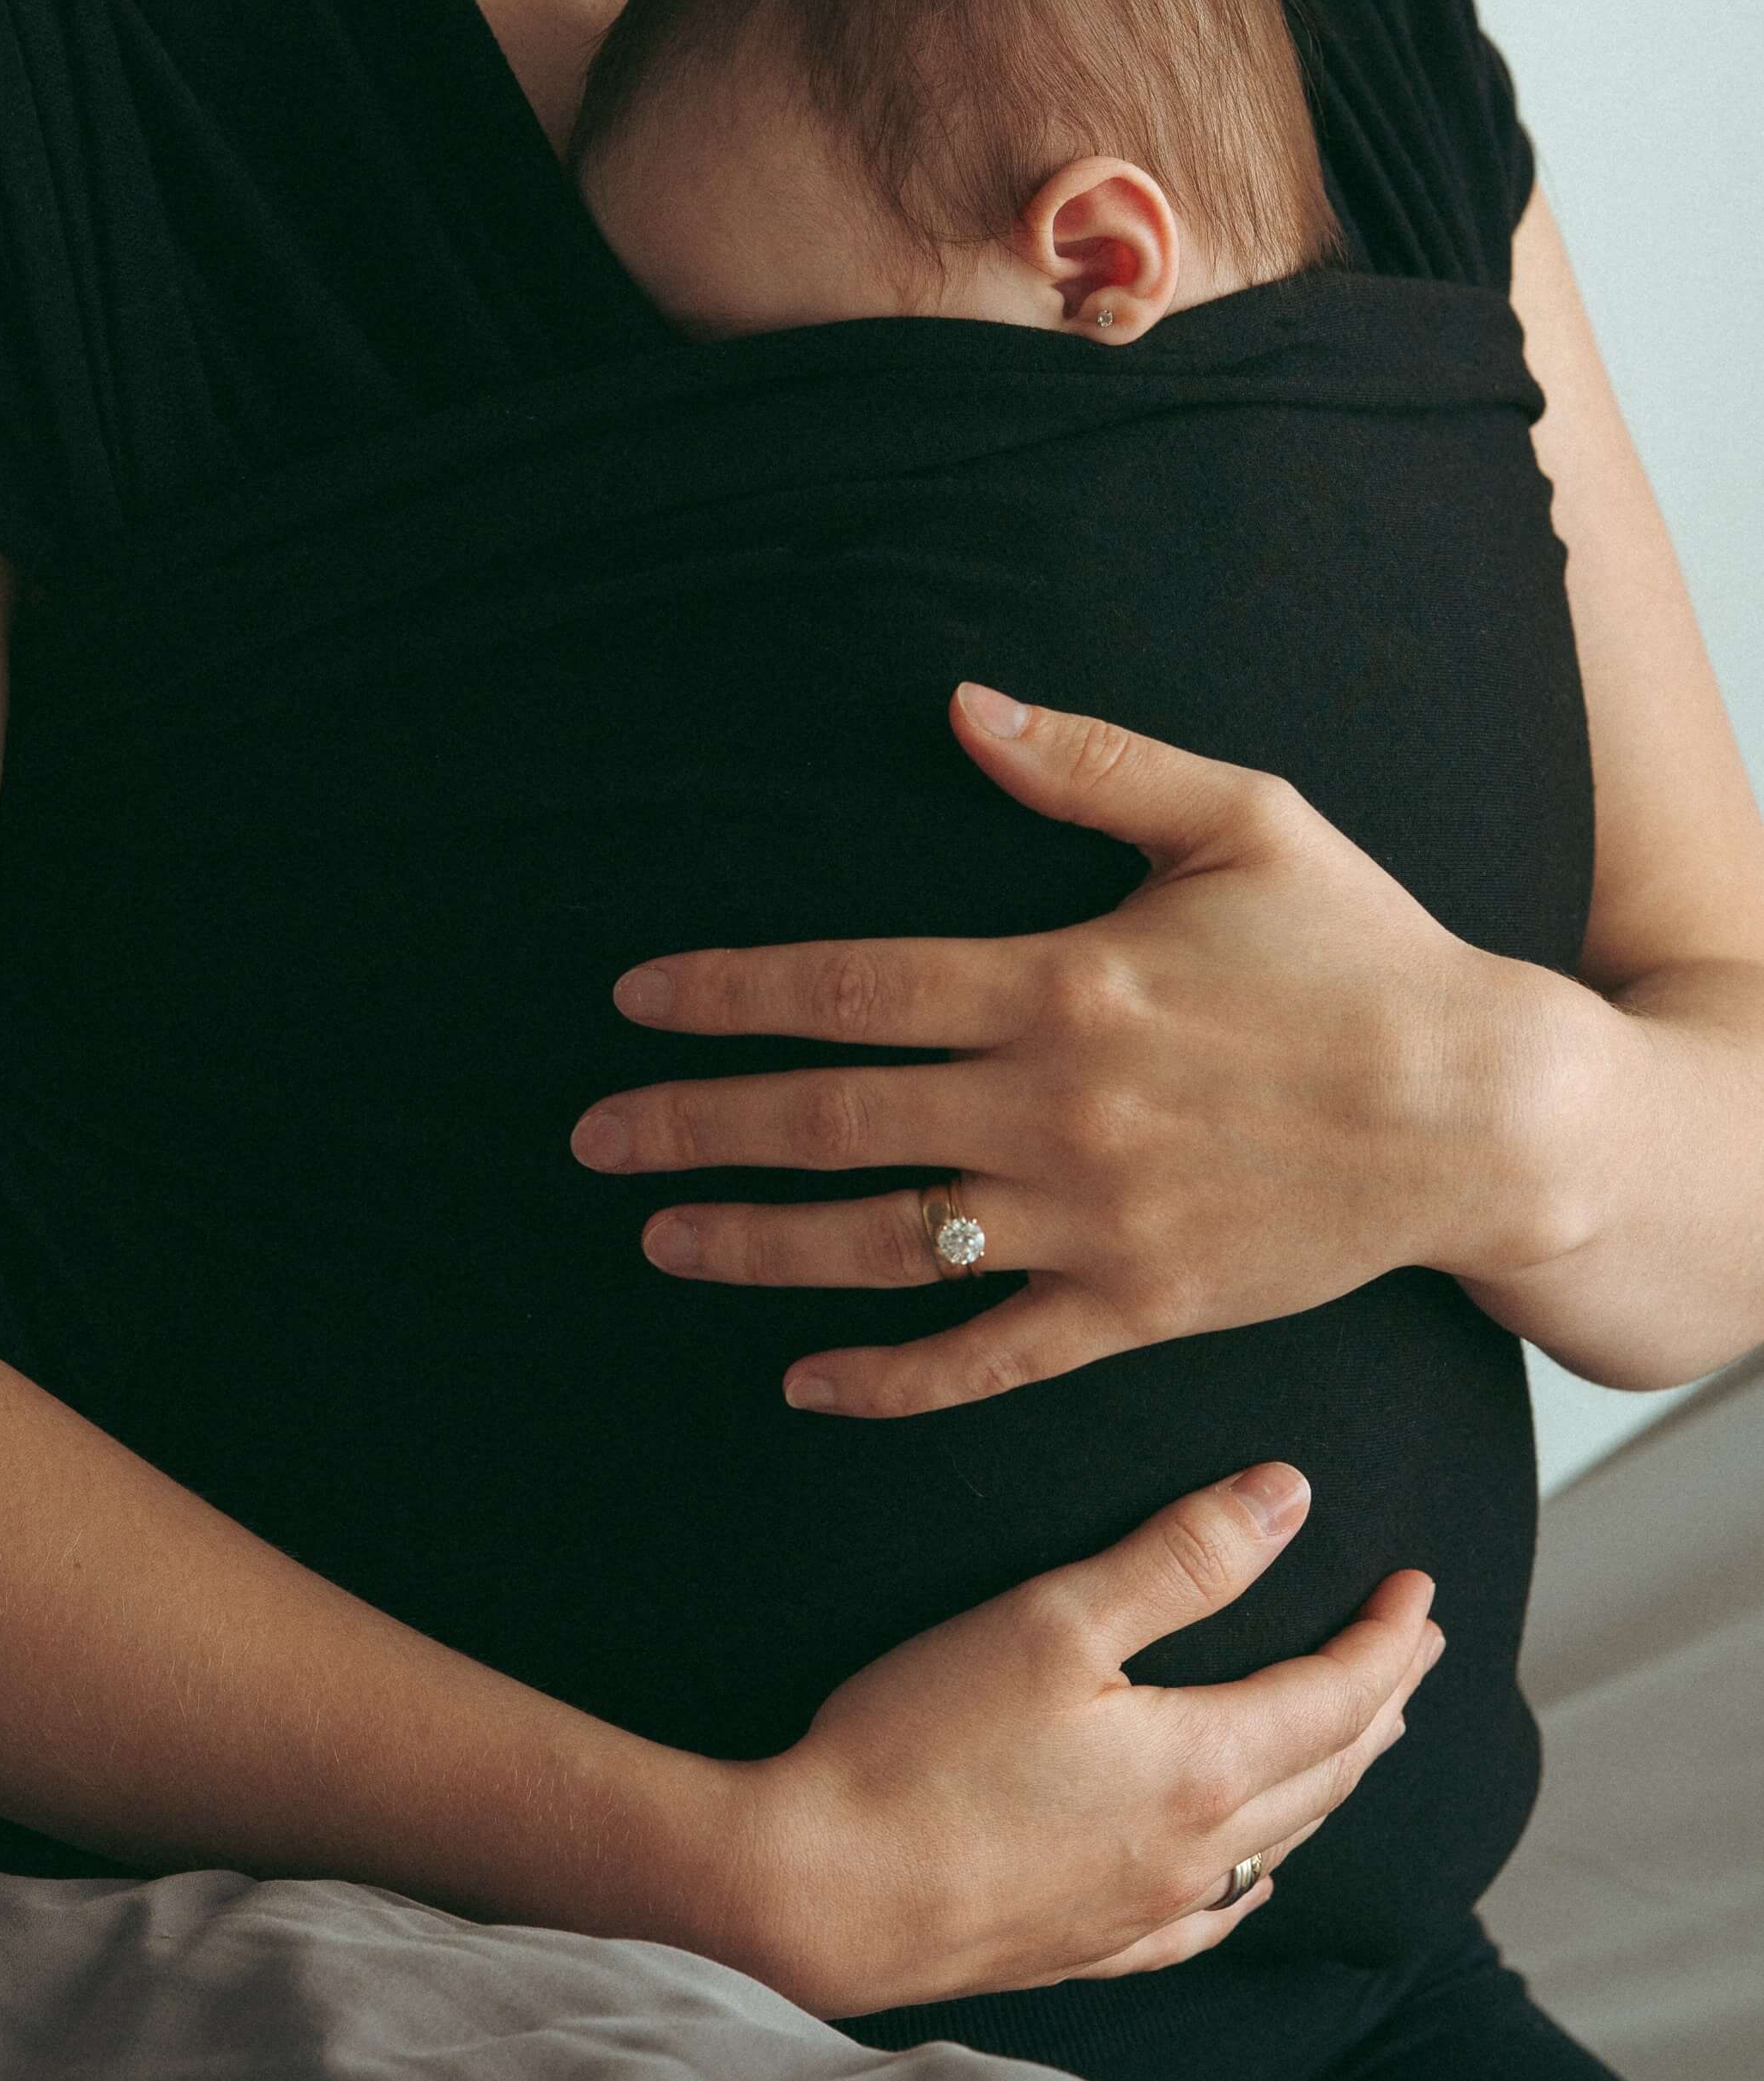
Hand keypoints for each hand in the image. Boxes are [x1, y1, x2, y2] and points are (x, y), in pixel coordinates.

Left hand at [572, 681, 1542, 1415]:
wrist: (1487, 1109)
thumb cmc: (1361, 949)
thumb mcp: (1241, 818)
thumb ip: (1090, 764)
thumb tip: (962, 702)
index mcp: (1066, 977)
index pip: (850, 986)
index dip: (727, 994)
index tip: (634, 1003)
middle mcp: (1059, 1104)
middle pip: (833, 1117)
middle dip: (695, 1126)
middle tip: (593, 1140)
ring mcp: (1095, 1217)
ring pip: (884, 1242)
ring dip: (755, 1245)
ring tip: (659, 1238)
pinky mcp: (1140, 1306)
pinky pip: (989, 1356)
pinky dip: (888, 1378)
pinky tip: (802, 1378)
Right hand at [729, 1459, 1445, 2016]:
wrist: (817, 1890)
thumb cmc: (923, 1744)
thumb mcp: (1053, 1619)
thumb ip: (1181, 1558)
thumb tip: (1291, 1497)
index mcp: (1201, 1767)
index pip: (1335, 1697)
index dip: (1384, 1638)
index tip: (1419, 1588)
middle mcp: (1194, 1853)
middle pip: (1325, 1772)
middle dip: (1379, 1701)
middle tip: (1415, 1649)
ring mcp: (1142, 1910)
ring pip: (1279, 1844)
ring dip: (1332, 1779)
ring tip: (1360, 1737)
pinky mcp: (1087, 1948)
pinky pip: (1210, 1916)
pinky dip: (1254, 1878)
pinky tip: (1253, 1877)